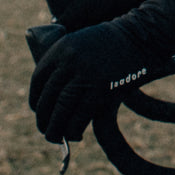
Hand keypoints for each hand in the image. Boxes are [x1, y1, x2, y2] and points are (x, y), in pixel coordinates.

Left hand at [28, 17, 162, 144]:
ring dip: (54, 128)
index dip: (34, 99)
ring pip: (61, 109)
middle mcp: (70, 61)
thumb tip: (54, 97)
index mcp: (61, 48)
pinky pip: (80, 114)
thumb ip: (66, 64)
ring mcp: (86, 74)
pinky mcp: (102, 87)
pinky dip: (74, 129)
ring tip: (55, 137)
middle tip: (45, 130)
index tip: (37, 110)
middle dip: (43, 118)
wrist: (140, 37)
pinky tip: (75, 134)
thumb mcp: (82, 44)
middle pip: (47, 97)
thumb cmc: (112, 44)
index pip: (38, 80)